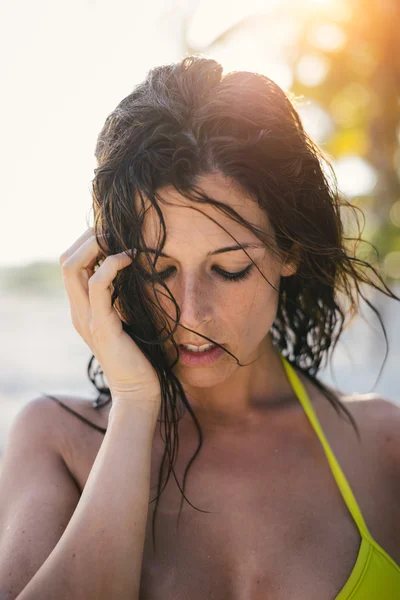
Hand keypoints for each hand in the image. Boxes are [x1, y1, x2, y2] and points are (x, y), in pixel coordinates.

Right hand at [59, 228, 160, 410]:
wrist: (138, 391)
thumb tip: (133, 273)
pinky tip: (131, 258)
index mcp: (82, 309)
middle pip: (66, 260)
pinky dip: (112, 264)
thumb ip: (122, 299)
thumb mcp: (126, 319)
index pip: (70, 264)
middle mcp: (78, 311)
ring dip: (96, 244)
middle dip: (88, 237)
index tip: (113, 234)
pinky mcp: (102, 326)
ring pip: (73, 266)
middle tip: (115, 230)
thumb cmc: (138, 355)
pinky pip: (98, 284)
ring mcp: (86, 318)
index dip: (86, 243)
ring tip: (120, 238)